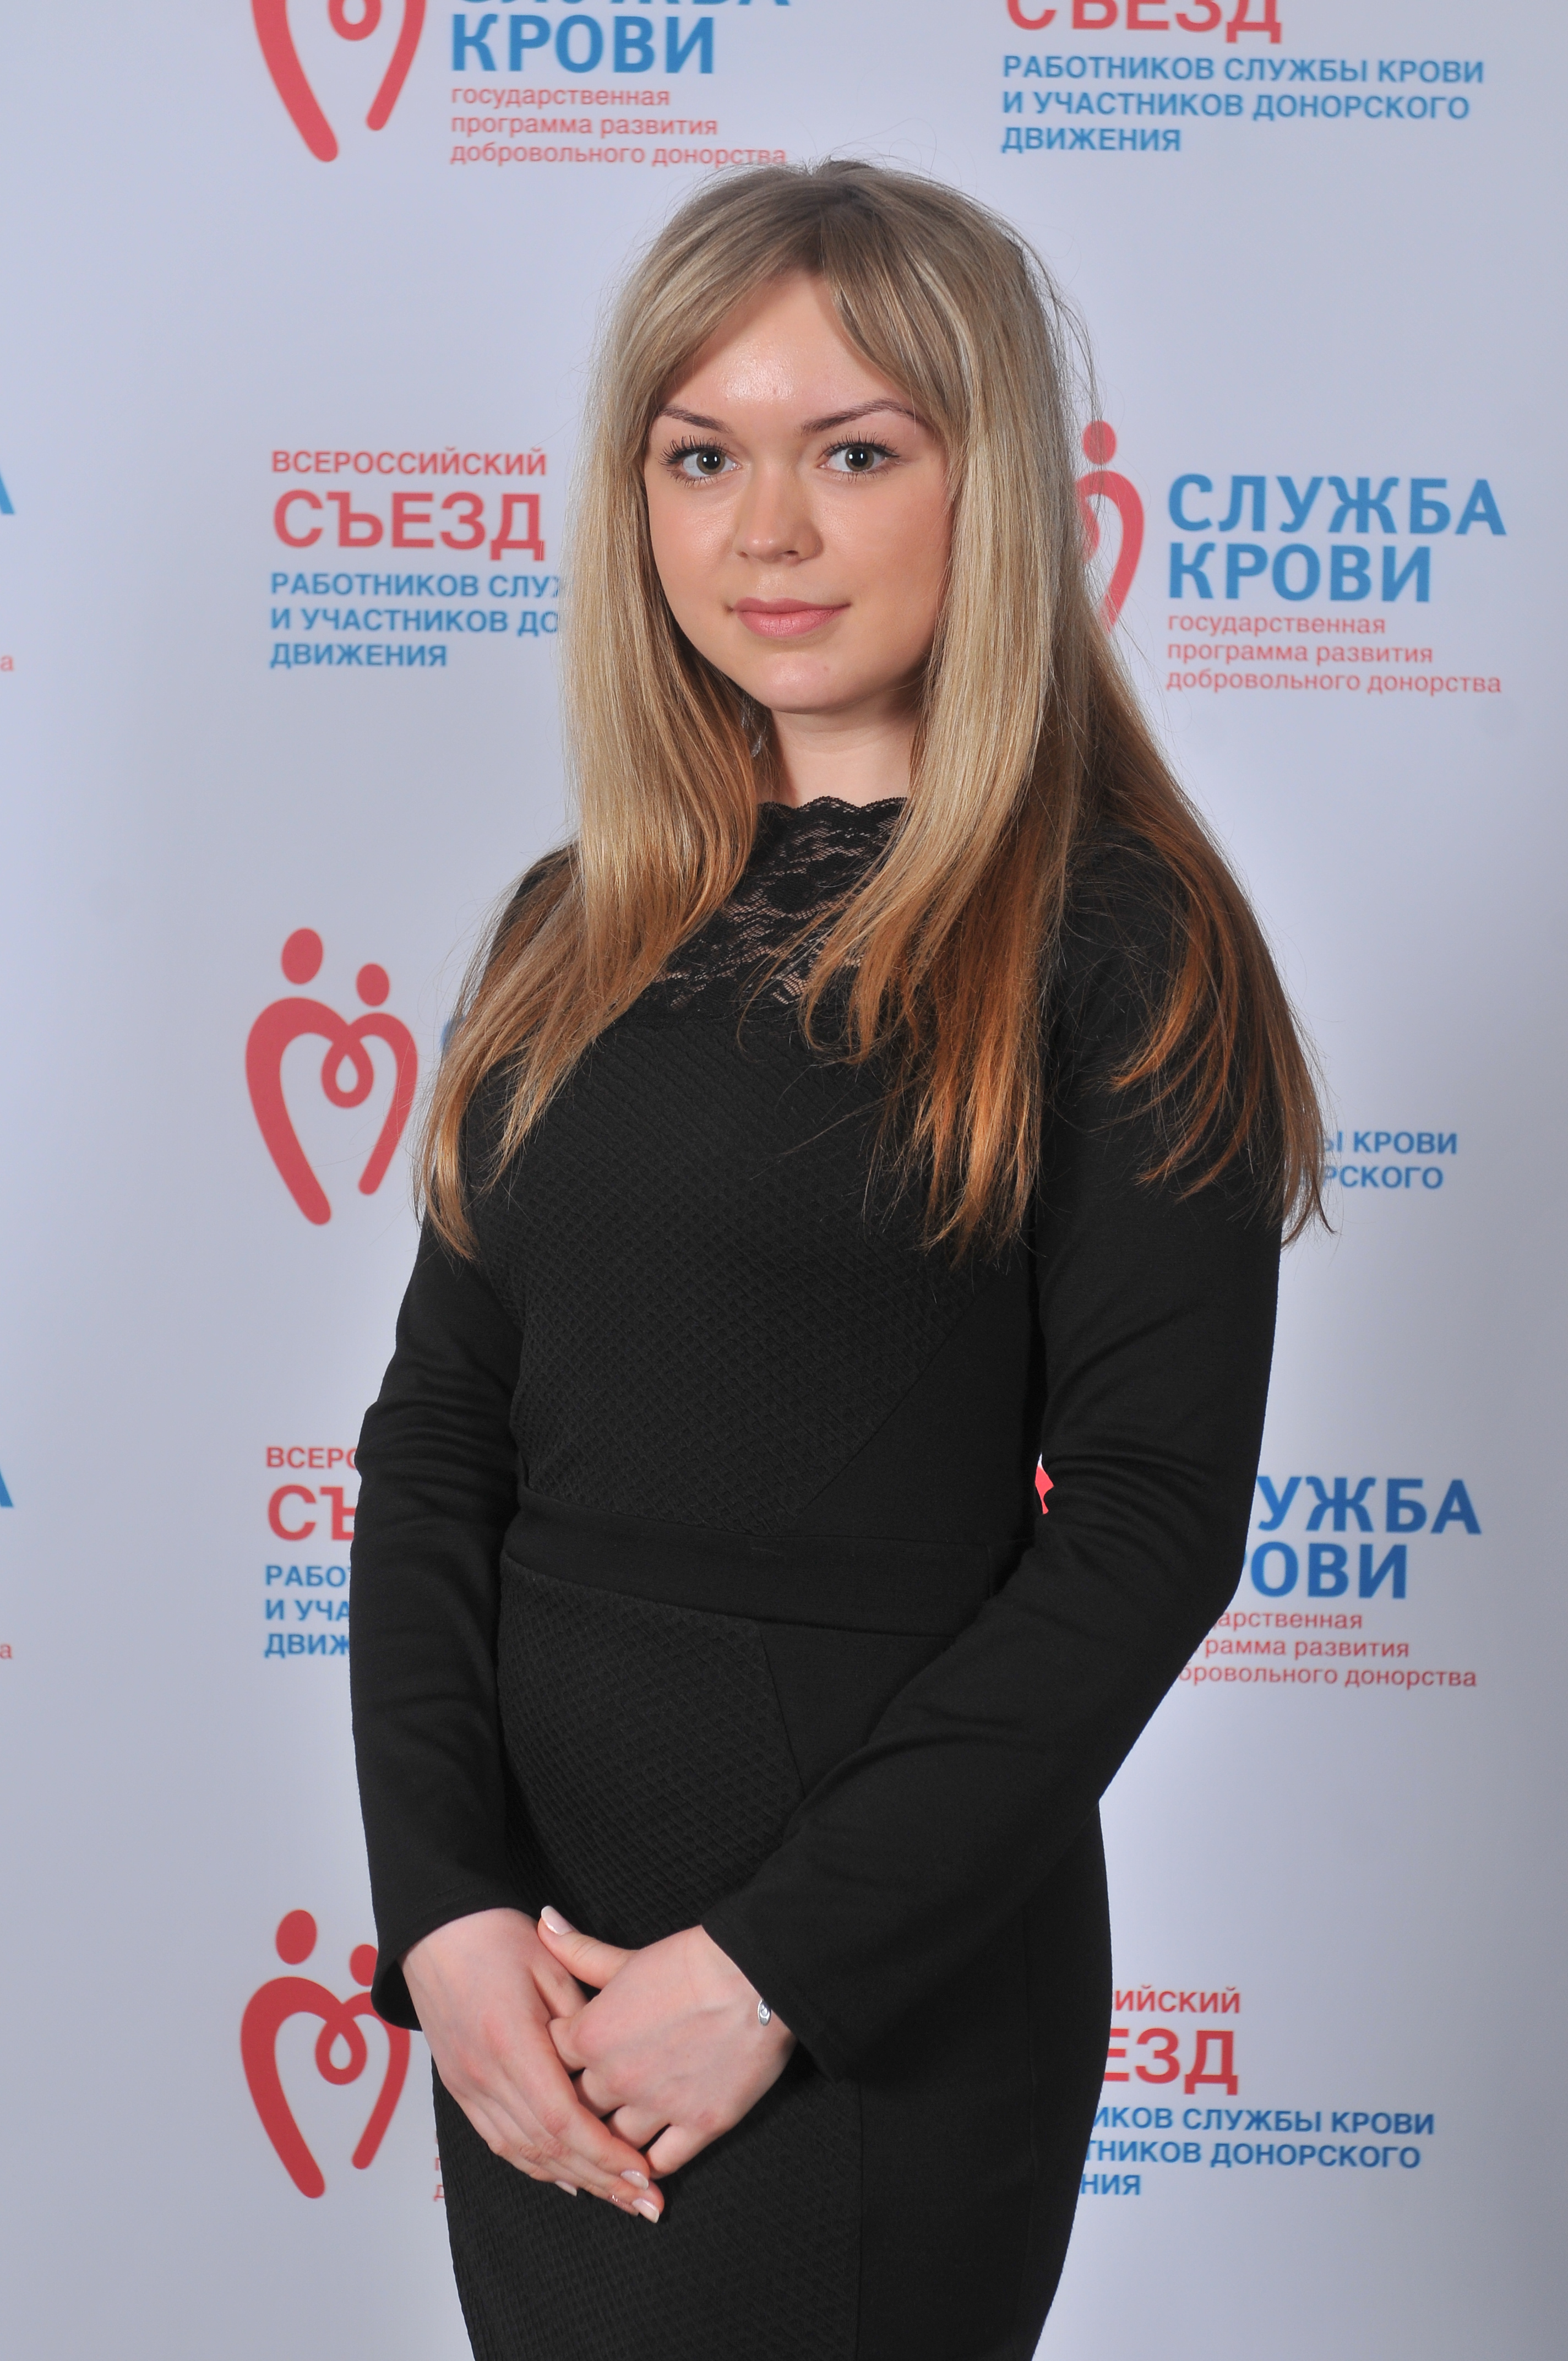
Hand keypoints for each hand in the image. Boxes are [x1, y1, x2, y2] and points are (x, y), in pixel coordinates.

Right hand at [403, 1907, 664, 2219]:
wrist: (434, 1930)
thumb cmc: (496, 1936)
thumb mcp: (549, 1964)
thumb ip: (581, 2019)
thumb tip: (613, 2064)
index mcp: (510, 2042)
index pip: (561, 2118)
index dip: (604, 2151)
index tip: (643, 2170)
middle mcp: (484, 2074)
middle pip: (546, 2147)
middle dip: (600, 2178)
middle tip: (645, 2201)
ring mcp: (467, 2086)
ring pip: (522, 2153)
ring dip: (573, 2179)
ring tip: (617, 2197)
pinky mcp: (459, 2088)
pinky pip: (500, 2142)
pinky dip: (537, 2165)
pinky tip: (568, 2177)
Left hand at [536, 1908, 794, 2176]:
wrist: (756, 1974)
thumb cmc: (692, 1961)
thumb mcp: (627, 1958)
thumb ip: (580, 1952)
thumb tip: (544, 1921)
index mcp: (592, 2035)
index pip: (549, 2064)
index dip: (552, 2065)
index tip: (562, 2067)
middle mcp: (617, 2077)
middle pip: (576, 2110)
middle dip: (576, 2109)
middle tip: (582, 2110)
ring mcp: (659, 2106)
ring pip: (615, 2143)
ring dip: (611, 2141)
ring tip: (610, 2141)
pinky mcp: (701, 2124)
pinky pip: (662, 2162)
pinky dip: (649, 2164)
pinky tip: (645, 2160)